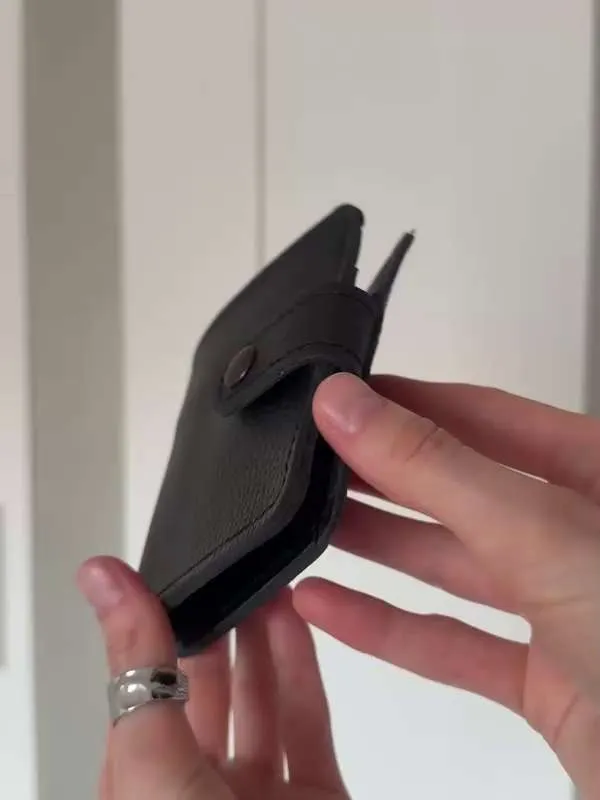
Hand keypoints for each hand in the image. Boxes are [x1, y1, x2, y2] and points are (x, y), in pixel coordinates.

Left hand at [77, 558, 348, 799]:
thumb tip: (101, 578)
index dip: (158, 628)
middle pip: (206, 690)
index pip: (142, 688)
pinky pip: (311, 720)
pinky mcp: (318, 796)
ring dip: (262, 639)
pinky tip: (296, 620)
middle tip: (229, 568)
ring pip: (260, 700)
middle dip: (217, 626)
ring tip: (265, 581)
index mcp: (141, 786)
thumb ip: (137, 666)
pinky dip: (303, 668)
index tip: (172, 571)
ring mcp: (260, 794)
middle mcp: (198, 789)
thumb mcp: (152, 761)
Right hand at [294, 373, 599, 797]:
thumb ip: (438, 470)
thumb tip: (351, 406)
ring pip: (451, 565)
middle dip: (380, 473)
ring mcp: (564, 613)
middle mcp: (582, 538)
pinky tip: (326, 605)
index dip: (408, 402)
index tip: (340, 394)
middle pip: (459, 490)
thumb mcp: (544, 534)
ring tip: (305, 521)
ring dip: (375, 546)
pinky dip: (384, 628)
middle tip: (310, 457)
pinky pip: (451, 645)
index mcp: (599, 477)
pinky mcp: (546, 684)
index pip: (487, 416)